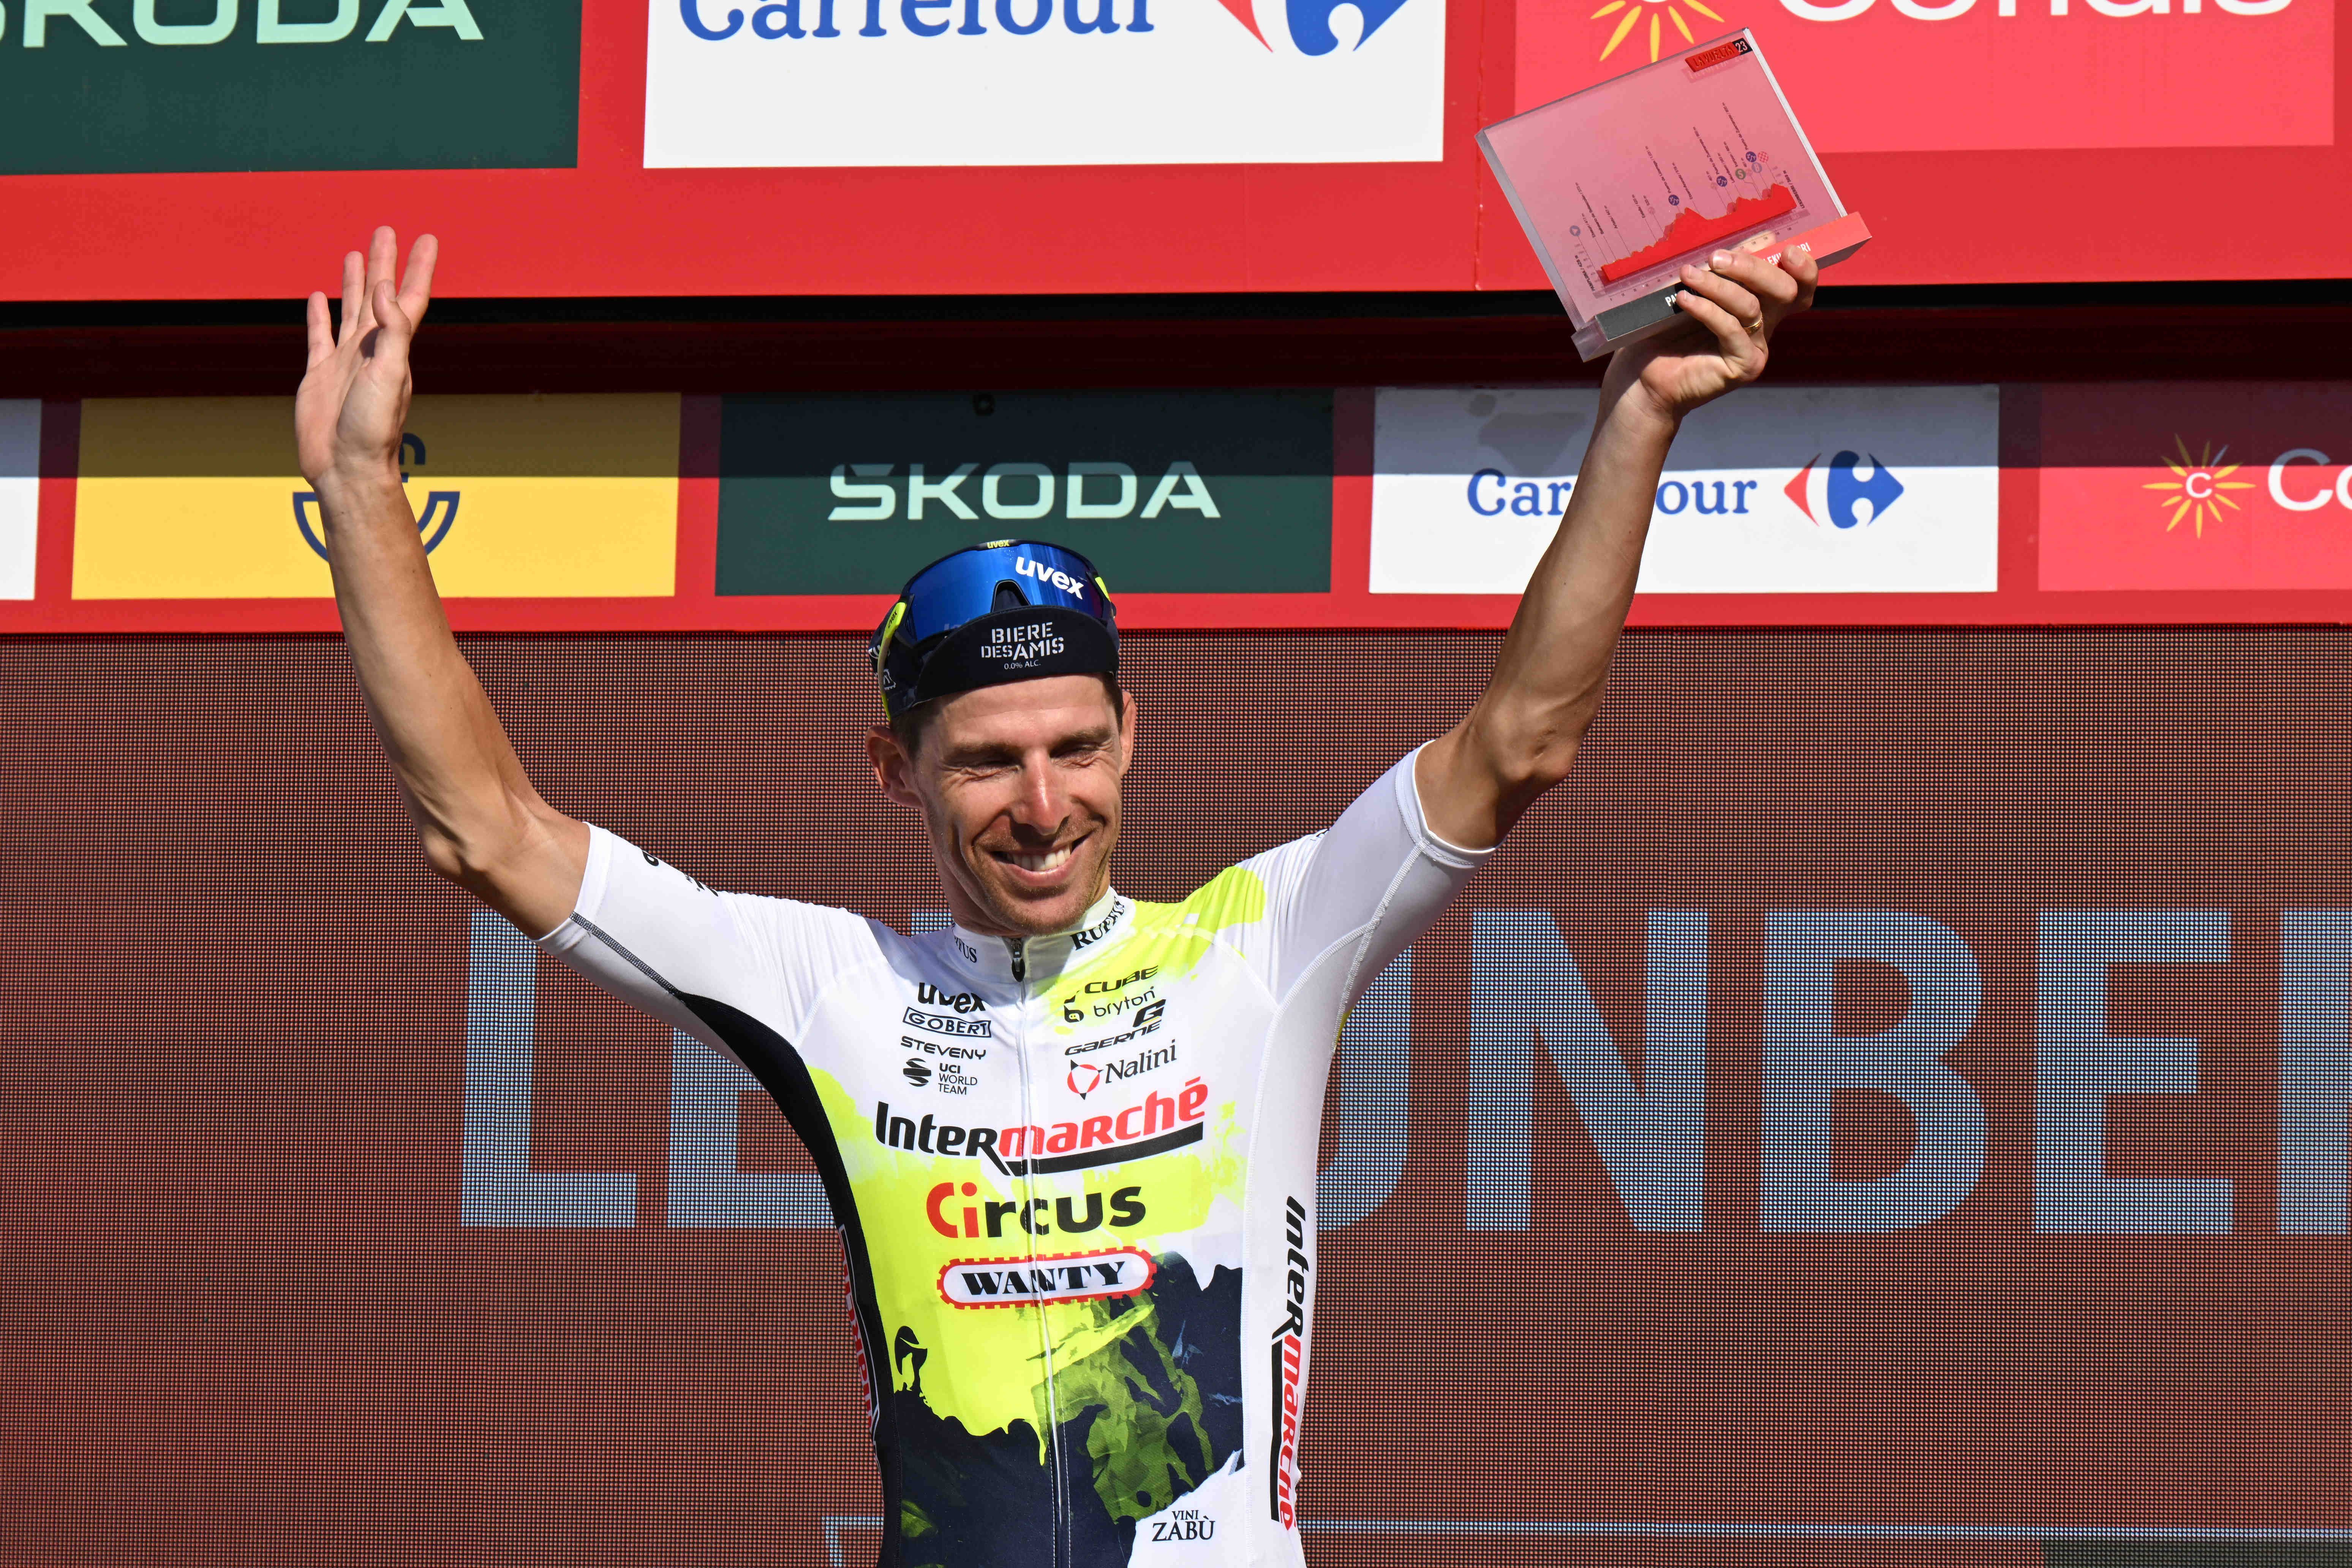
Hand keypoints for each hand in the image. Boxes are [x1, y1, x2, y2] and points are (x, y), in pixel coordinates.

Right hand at [295, 227, 437, 491]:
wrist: (346, 467)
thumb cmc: (373, 428)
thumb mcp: (389, 374)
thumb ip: (393, 332)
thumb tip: (387, 290)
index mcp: (394, 348)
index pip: (409, 297)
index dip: (418, 267)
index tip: (427, 237)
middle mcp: (372, 349)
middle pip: (379, 294)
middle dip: (384, 262)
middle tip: (386, 231)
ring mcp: (345, 361)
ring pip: (351, 309)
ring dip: (355, 281)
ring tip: (356, 253)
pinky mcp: (319, 375)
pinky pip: (319, 336)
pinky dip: (320, 315)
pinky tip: (318, 297)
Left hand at [1600, 234, 1815, 425]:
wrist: (1645, 380)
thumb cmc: (1666, 331)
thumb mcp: (1694, 288)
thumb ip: (1725, 266)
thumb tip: (1761, 237)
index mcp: (1762, 306)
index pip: (1797, 285)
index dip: (1802, 268)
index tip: (1785, 250)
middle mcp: (1766, 327)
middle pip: (1783, 291)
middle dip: (1752, 268)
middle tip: (1716, 258)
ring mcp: (1756, 348)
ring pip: (1751, 306)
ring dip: (1717, 286)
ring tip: (1687, 274)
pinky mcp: (1743, 366)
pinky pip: (1730, 329)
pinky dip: (1706, 310)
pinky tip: (1684, 299)